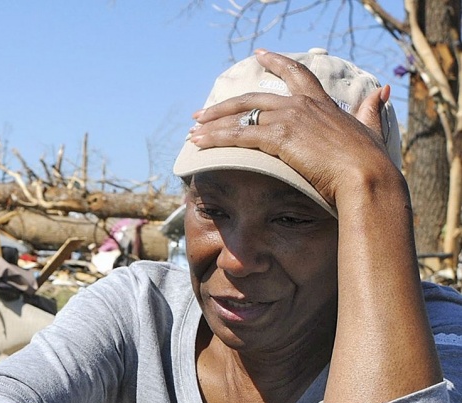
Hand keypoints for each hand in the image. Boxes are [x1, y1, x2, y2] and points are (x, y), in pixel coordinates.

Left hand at [188, 50, 402, 208]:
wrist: (366, 176)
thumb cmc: (370, 160)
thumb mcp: (371, 129)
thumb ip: (371, 110)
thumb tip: (382, 92)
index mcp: (321, 103)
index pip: (295, 74)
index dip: (276, 62)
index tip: (259, 53)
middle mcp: (300, 105)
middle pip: (252, 98)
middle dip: (223, 106)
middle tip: (201, 113)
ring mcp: (288, 119)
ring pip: (240, 117)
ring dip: (212, 125)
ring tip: (192, 131)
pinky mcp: (278, 137)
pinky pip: (238, 135)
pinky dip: (215, 139)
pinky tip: (199, 144)